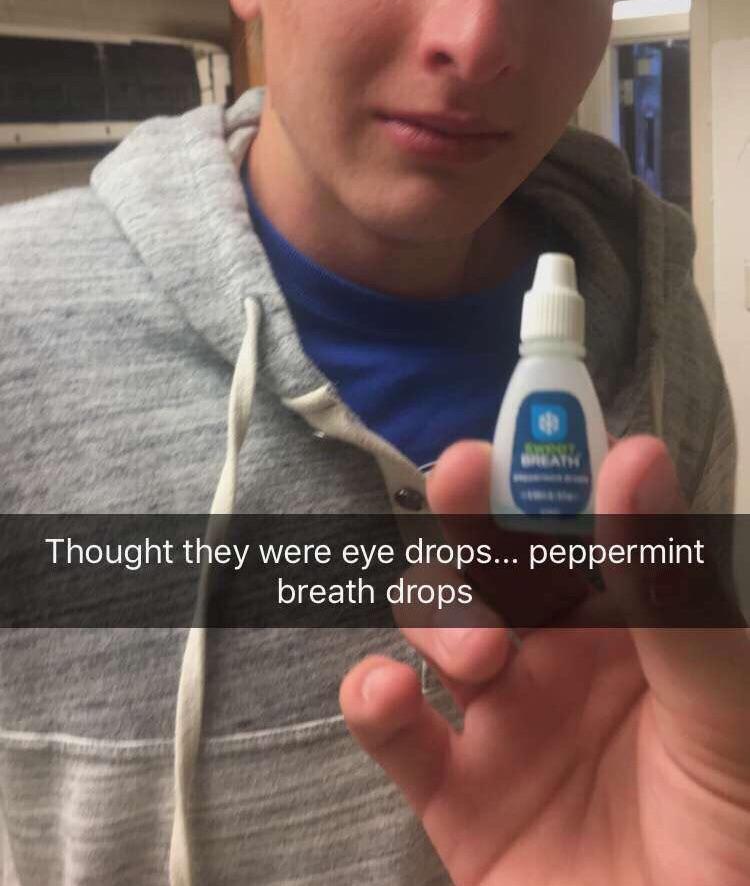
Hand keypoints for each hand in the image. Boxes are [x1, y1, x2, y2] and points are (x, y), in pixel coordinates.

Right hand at [339, 437, 749, 885]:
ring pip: (438, 622)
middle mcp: (564, 658)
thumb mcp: (726, 709)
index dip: (554, 465)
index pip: (585, 520)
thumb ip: (675, 593)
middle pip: (498, 556)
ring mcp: (505, 723)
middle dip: (473, 508)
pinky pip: (395, 734)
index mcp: (637, 624)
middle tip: (463, 474)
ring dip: (439, 611)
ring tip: (480, 655)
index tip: (529, 417)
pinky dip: (374, 698)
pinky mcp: (455, 796)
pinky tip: (389, 693)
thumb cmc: (737, 838)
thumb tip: (637, 454)